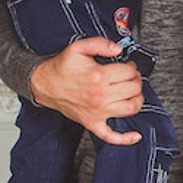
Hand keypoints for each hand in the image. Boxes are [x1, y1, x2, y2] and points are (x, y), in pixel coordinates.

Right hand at [29, 37, 143, 144]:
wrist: (45, 84)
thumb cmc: (62, 68)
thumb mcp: (79, 47)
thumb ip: (100, 44)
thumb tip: (118, 49)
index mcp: (99, 77)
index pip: (129, 72)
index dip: (132, 66)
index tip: (128, 65)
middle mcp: (100, 96)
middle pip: (133, 88)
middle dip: (136, 79)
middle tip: (132, 76)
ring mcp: (98, 112)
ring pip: (131, 108)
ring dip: (138, 99)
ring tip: (134, 92)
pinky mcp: (92, 123)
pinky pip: (111, 136)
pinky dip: (126, 138)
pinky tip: (135, 136)